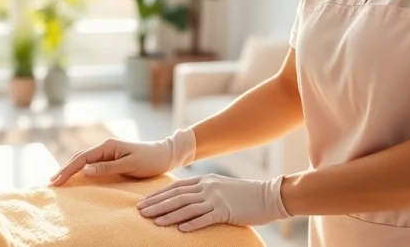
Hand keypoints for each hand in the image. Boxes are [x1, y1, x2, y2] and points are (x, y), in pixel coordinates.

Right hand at [49, 128, 194, 185]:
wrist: (165, 155)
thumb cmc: (150, 160)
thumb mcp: (130, 164)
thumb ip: (108, 167)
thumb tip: (86, 170)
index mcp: (107, 146)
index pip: (82, 159)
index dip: (68, 170)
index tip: (56, 181)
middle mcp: (105, 146)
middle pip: (79, 158)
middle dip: (65, 169)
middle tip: (51, 183)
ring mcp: (108, 151)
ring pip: (84, 160)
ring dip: (71, 168)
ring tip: (58, 179)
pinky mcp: (112, 158)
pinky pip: (92, 163)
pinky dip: (80, 169)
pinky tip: (75, 175)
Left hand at [136, 174, 290, 231]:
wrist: (269, 195)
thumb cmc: (245, 194)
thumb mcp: (221, 187)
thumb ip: (204, 190)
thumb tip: (187, 198)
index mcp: (205, 180)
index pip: (176, 188)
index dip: (158, 195)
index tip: (144, 202)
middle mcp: (208, 187)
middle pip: (177, 197)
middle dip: (157, 204)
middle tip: (140, 212)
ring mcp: (216, 198)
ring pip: (187, 207)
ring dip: (168, 215)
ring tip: (153, 221)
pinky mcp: (226, 211)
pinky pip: (206, 218)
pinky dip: (192, 224)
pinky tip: (180, 230)